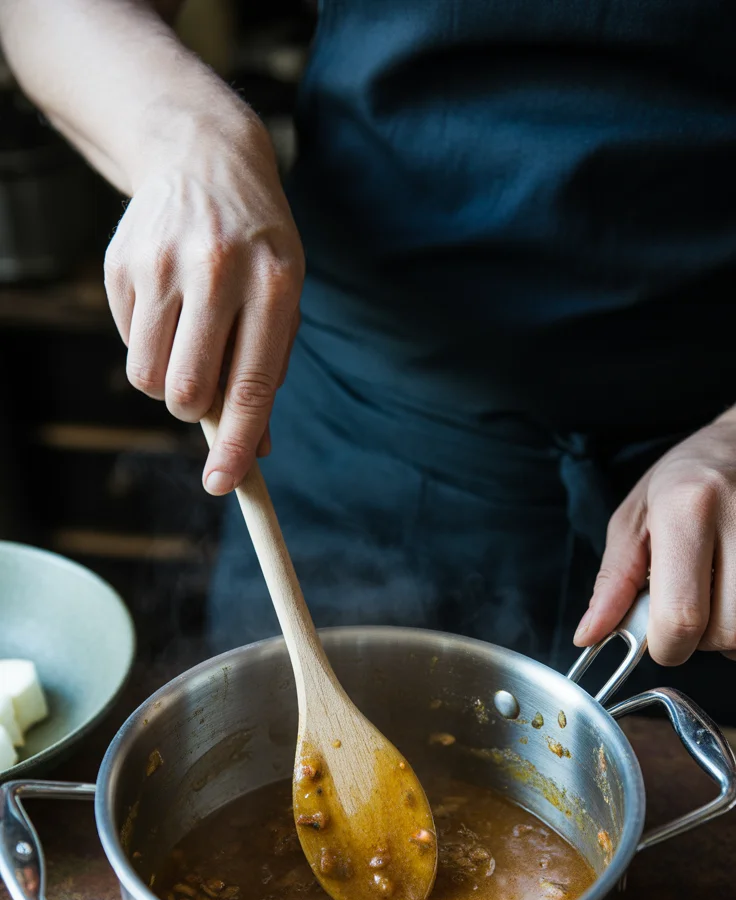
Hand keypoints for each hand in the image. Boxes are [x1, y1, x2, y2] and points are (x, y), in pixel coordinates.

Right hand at [104, 111, 303, 492]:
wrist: (204, 158)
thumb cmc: (256, 247)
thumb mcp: (284, 297)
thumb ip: (270, 372)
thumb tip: (258, 450)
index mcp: (274, 285)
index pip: (252, 386)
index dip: (238, 445)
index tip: (224, 485)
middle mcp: (218, 272)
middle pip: (188, 390)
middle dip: (195, 412)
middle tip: (204, 392)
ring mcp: (163, 264)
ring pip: (149, 377)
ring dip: (167, 382)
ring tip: (188, 342)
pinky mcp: (122, 263)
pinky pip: (128, 343)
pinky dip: (148, 343)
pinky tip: (168, 305)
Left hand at [574, 409, 735, 663]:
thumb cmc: (686, 478)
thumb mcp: (635, 519)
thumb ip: (613, 582)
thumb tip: (590, 635)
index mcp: (688, 508)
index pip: (681, 617)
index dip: (667, 646)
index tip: (659, 637)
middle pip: (725, 632)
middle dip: (701, 638)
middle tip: (691, 604)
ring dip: (729, 630)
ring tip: (716, 590)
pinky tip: (735, 589)